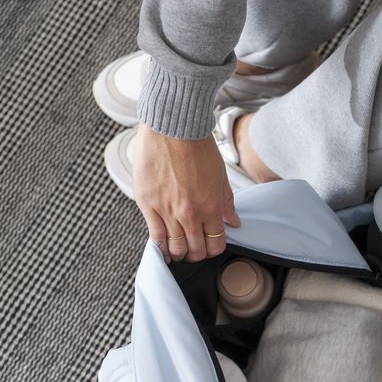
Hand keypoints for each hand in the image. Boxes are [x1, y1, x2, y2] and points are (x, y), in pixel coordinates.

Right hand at [132, 125, 239, 263]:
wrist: (172, 127)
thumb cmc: (196, 146)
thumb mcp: (220, 174)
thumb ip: (226, 202)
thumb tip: (234, 222)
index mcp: (210, 207)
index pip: (216, 244)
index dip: (213, 250)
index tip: (209, 247)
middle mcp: (190, 213)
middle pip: (195, 250)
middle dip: (196, 255)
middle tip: (193, 250)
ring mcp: (167, 210)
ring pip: (175, 248)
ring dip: (179, 254)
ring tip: (178, 249)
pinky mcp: (148, 204)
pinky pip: (155, 236)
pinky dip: (160, 248)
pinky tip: (163, 250)